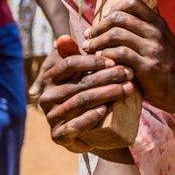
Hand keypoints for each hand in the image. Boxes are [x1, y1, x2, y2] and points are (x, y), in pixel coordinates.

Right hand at [36, 36, 135, 152]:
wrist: (85, 131)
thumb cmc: (84, 93)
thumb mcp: (79, 73)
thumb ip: (73, 55)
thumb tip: (63, 38)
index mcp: (49, 78)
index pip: (69, 64)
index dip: (92, 61)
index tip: (113, 61)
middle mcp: (47, 97)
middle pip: (78, 83)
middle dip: (106, 77)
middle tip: (128, 74)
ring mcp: (51, 117)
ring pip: (79, 102)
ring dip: (104, 95)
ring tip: (125, 90)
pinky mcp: (57, 136)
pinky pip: (72, 127)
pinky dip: (89, 118)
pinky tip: (104, 110)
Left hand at [83, 0, 174, 125]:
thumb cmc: (169, 67)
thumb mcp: (163, 42)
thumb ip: (146, 30)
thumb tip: (122, 18)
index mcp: (158, 23)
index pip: (132, 3)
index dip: (113, 9)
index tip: (103, 21)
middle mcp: (156, 32)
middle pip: (119, 18)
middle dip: (99, 27)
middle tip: (88, 36)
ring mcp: (153, 49)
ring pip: (116, 34)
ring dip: (97, 42)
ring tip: (89, 49)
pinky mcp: (148, 66)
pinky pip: (120, 54)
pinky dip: (106, 56)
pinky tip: (100, 61)